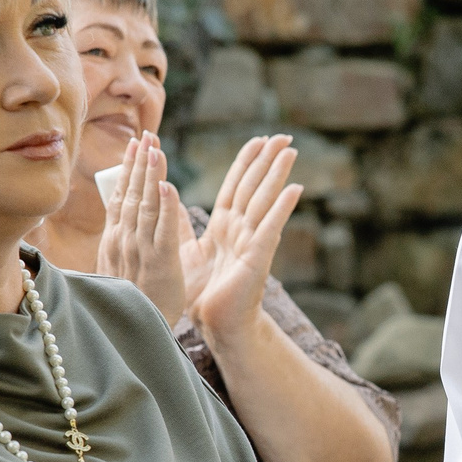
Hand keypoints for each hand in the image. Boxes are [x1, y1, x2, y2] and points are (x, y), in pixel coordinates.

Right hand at [94, 134, 188, 323]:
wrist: (132, 339)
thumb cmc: (129, 308)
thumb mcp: (117, 273)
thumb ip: (120, 247)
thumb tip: (119, 226)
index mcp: (114, 243)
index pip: (120, 198)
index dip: (127, 170)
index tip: (134, 146)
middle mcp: (123, 242)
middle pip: (131, 194)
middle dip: (139, 163)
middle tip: (147, 135)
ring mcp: (140, 251)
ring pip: (146, 205)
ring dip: (151, 174)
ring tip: (156, 147)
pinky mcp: (160, 264)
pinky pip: (163, 230)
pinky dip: (166, 206)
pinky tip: (168, 185)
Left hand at [187, 134, 304, 345]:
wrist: (213, 326)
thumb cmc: (202, 293)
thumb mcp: (184, 249)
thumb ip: (177, 221)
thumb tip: (166, 193)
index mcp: (224, 227)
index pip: (236, 186)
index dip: (246, 163)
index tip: (258, 140)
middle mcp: (240, 230)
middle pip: (254, 187)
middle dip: (268, 161)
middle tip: (284, 135)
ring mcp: (251, 242)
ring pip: (264, 200)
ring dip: (278, 175)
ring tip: (290, 151)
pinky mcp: (257, 258)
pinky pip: (270, 228)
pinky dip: (282, 208)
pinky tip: (296, 189)